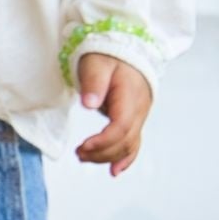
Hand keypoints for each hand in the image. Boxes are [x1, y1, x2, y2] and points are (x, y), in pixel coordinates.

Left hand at [74, 53, 152, 176]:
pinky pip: (134, 142)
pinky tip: (114, 170)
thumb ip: (93, 83)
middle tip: (78, 154)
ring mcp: (140, 115)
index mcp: (130, 96)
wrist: (125, 49)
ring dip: (108, 156)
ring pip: (129, 145)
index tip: (83, 146)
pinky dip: (125, 158)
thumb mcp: (96, 64)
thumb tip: (89, 103)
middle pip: (125, 141)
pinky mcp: (135, 118)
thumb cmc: (108, 55)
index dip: (103, 141)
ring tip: (83, 157)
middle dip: (102, 152)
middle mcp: (139, 109)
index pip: (121, 127)